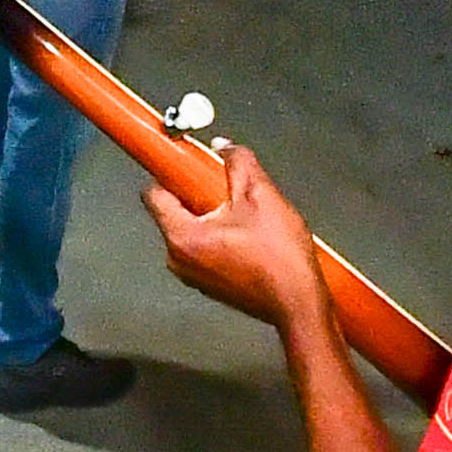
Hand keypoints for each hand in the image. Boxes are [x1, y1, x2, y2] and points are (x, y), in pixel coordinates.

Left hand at [144, 143, 332, 333]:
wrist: (298, 302)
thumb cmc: (279, 259)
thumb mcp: (260, 195)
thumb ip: (238, 162)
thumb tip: (226, 148)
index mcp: (182, 237)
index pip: (153, 194)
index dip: (170, 172)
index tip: (183, 163)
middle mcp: (179, 260)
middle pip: (174, 211)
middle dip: (198, 195)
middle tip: (227, 190)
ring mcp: (193, 276)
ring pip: (191, 230)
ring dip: (213, 217)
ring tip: (245, 217)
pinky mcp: (210, 285)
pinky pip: (204, 250)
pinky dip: (220, 237)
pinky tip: (249, 237)